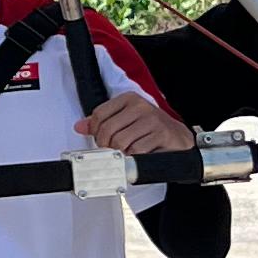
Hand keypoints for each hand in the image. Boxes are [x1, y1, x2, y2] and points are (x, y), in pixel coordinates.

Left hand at [83, 89, 198, 159]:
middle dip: (106, 146)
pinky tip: (140, 154)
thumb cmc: (150, 130)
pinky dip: (134, 157)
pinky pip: (136, 151)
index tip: (102, 140)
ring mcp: (152, 120)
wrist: (179, 139)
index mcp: (129, 99)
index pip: (99, 114)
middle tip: (114, 150)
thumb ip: (102, 123)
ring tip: (128, 152)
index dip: (96, 132)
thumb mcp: (125, 121)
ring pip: (120, 142)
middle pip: (107, 130)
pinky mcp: (161, 134)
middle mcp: (140, 106)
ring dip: (121, 153)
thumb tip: (79, 126)